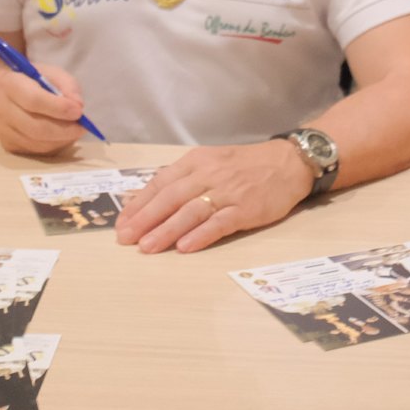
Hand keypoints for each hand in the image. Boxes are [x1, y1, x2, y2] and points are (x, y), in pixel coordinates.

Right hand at [0, 62, 90, 155]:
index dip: (58, 108)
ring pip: (37, 143)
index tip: (79, 112)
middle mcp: (2, 109)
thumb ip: (67, 85)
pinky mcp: (8, 145)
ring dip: (61, 140)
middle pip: (35, 128)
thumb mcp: (51, 73)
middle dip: (64, 130)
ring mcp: (3, 130)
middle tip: (82, 127)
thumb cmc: (32, 81)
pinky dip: (54, 146)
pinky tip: (61, 136)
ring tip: (74, 130)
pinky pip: (36, 151)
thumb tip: (78, 106)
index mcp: (11, 85)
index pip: (34, 101)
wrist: (2, 92)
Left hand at [114, 141, 313, 253]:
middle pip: (171, 198)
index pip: (161, 182)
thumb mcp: (211, 162)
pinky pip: (219, 223)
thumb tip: (149, 200)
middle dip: (145, 219)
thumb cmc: (245, 166)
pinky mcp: (246, 209)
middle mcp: (209, 174)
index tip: (122, 222)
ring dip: (166, 230)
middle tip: (125, 239)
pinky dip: (201, 235)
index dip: (140, 203)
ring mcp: (228, 192)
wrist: (288, 163)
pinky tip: (185, 247)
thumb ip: (183, 179)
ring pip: (191, 212)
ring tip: (147, 247)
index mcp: (196, 162)